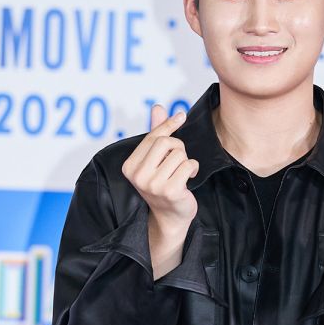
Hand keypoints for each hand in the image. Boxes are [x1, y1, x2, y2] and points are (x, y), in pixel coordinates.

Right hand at [121, 104, 199, 230]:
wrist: (170, 217)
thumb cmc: (163, 185)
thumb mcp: (155, 160)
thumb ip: (155, 134)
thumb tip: (158, 107)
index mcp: (129, 166)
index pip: (152, 137)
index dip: (168, 126)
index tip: (181, 116)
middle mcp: (138, 175)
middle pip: (166, 142)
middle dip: (178, 147)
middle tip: (180, 160)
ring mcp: (153, 185)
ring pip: (179, 154)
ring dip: (186, 161)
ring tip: (182, 173)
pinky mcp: (170, 191)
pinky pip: (189, 165)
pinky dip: (193, 169)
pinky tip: (189, 179)